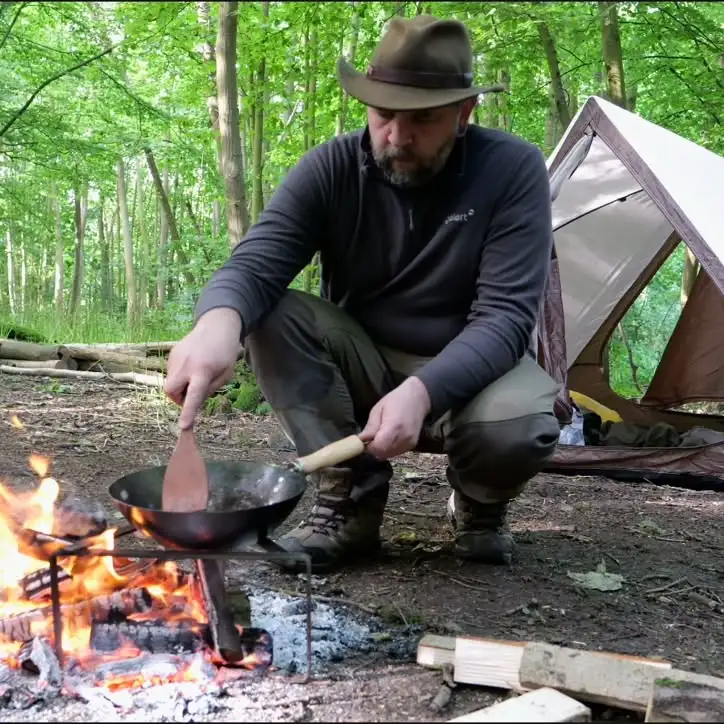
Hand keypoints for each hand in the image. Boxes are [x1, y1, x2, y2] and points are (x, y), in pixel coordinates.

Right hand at [165, 307, 242, 429]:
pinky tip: (192, 366)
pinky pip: (172, 372)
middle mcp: (186, 365)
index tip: (183, 426)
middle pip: (170, 391)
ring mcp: (176, 358)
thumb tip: (192, 403)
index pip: (194, 396)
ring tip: (195, 375)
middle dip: (177, 399)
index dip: (188, 412)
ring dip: (180, 386)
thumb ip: (209, 390)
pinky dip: (180, 376)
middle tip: (191, 394)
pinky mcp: (172, 354)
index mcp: (203, 371)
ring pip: (170, 382)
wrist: (216, 326)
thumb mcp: (225, 374)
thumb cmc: (224, 353)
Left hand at [359, 376, 430, 459]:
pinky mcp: (412, 445)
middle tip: (368, 440)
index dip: (368, 447)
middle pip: (382, 453)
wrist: (418, 398)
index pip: (377, 447)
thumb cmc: (396, 400)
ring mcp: (409, 442)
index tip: (362, 442)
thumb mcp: (378, 409)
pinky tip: (387, 439)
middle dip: (372, 449)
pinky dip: (389, 449)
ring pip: (389, 455)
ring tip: (378, 437)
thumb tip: (360, 440)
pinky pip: (396, 453)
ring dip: (380, 450)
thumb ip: (371, 427)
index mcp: (394, 426)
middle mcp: (403, 437)